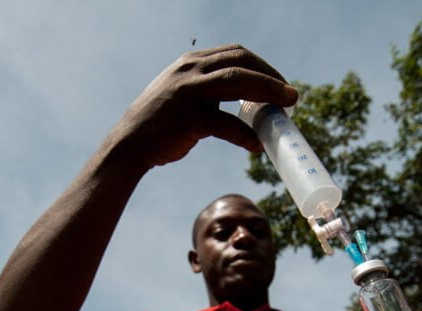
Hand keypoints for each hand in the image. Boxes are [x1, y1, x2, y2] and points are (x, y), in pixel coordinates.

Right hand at [106, 44, 297, 167]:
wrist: (130, 143)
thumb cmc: (161, 123)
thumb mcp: (184, 94)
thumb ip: (210, 89)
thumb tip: (248, 98)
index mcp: (192, 62)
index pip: (236, 53)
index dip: (263, 66)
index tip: (279, 83)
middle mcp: (190, 70)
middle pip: (242, 63)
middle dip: (271, 77)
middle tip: (291, 96)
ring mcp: (187, 91)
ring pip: (238, 82)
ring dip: (268, 93)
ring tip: (285, 110)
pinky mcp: (187, 118)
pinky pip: (225, 123)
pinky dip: (245, 134)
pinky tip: (255, 145)